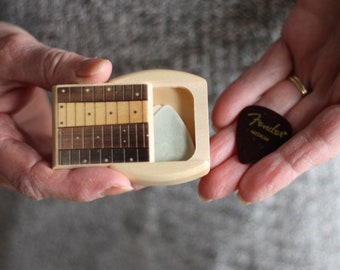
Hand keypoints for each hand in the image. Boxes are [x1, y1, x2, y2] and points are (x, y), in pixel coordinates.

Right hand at [0, 22, 132, 200]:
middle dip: (101, 181)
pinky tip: (122, 150)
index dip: (78, 185)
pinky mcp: (43, 143)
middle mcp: (12, 155)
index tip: (118, 180)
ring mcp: (29, 151)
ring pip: (67, 173)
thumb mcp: (12, 55)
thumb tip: (100, 71)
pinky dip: (96, 154)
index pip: (35, 178)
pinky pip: (70, 156)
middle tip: (141, 173)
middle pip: (58, 182)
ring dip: (104, 171)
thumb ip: (53, 65)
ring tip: (139, 165)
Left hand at [199, 0, 339, 202]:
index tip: (247, 192)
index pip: (315, 146)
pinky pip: (266, 70)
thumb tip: (328, 136)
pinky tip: (221, 113)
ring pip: (267, 107)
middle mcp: (337, 92)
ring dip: (234, 133)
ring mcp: (315, 68)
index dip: (281, 170)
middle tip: (210, 186)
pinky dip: (243, 90)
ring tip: (206, 156)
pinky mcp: (296, 43)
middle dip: (245, 161)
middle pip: (283, 134)